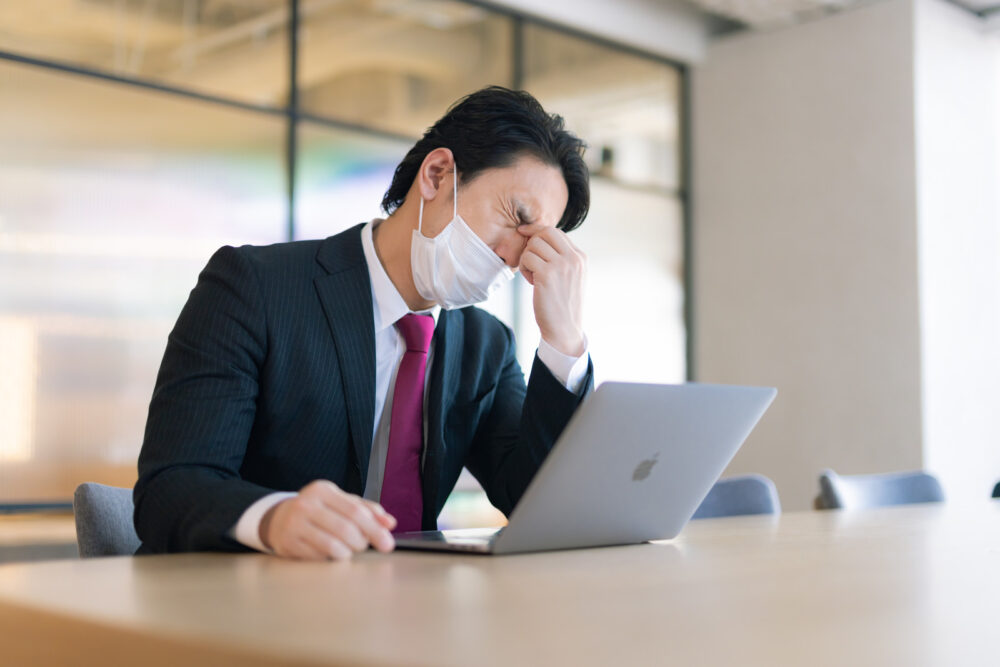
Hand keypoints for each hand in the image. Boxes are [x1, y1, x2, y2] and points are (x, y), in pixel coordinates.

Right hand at [259, 480, 396, 559]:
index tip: (388, 543)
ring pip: (332, 546)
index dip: (375, 529)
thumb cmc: (318, 511)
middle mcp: (306, 504)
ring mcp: (294, 525)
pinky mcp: (287, 544)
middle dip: (361, 542)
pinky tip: (329, 553)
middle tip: (363, 546)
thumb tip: (390, 523)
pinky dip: (330, 559)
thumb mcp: (340, 502)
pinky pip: (318, 558)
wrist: (278, 519)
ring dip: (347, 553)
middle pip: (346, 529)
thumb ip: (367, 510)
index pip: (355, 511)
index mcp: (322, 490)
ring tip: (347, 549)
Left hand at [518, 227, 585, 356]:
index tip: (524, 232)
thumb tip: (539, 238)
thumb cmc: (563, 304)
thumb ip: (562, 258)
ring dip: (527, 258)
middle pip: (545, 232)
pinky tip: (531, 283)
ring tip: (533, 276)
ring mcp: (561, 265)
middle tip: (530, 261)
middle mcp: (573, 258)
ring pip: (533, 244)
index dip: (537, 230)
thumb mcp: (570, 277)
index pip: (556, 232)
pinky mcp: (547, 275)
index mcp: (580, 257)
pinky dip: (524, 269)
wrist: (564, 329)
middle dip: (531, 242)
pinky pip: (526, 258)